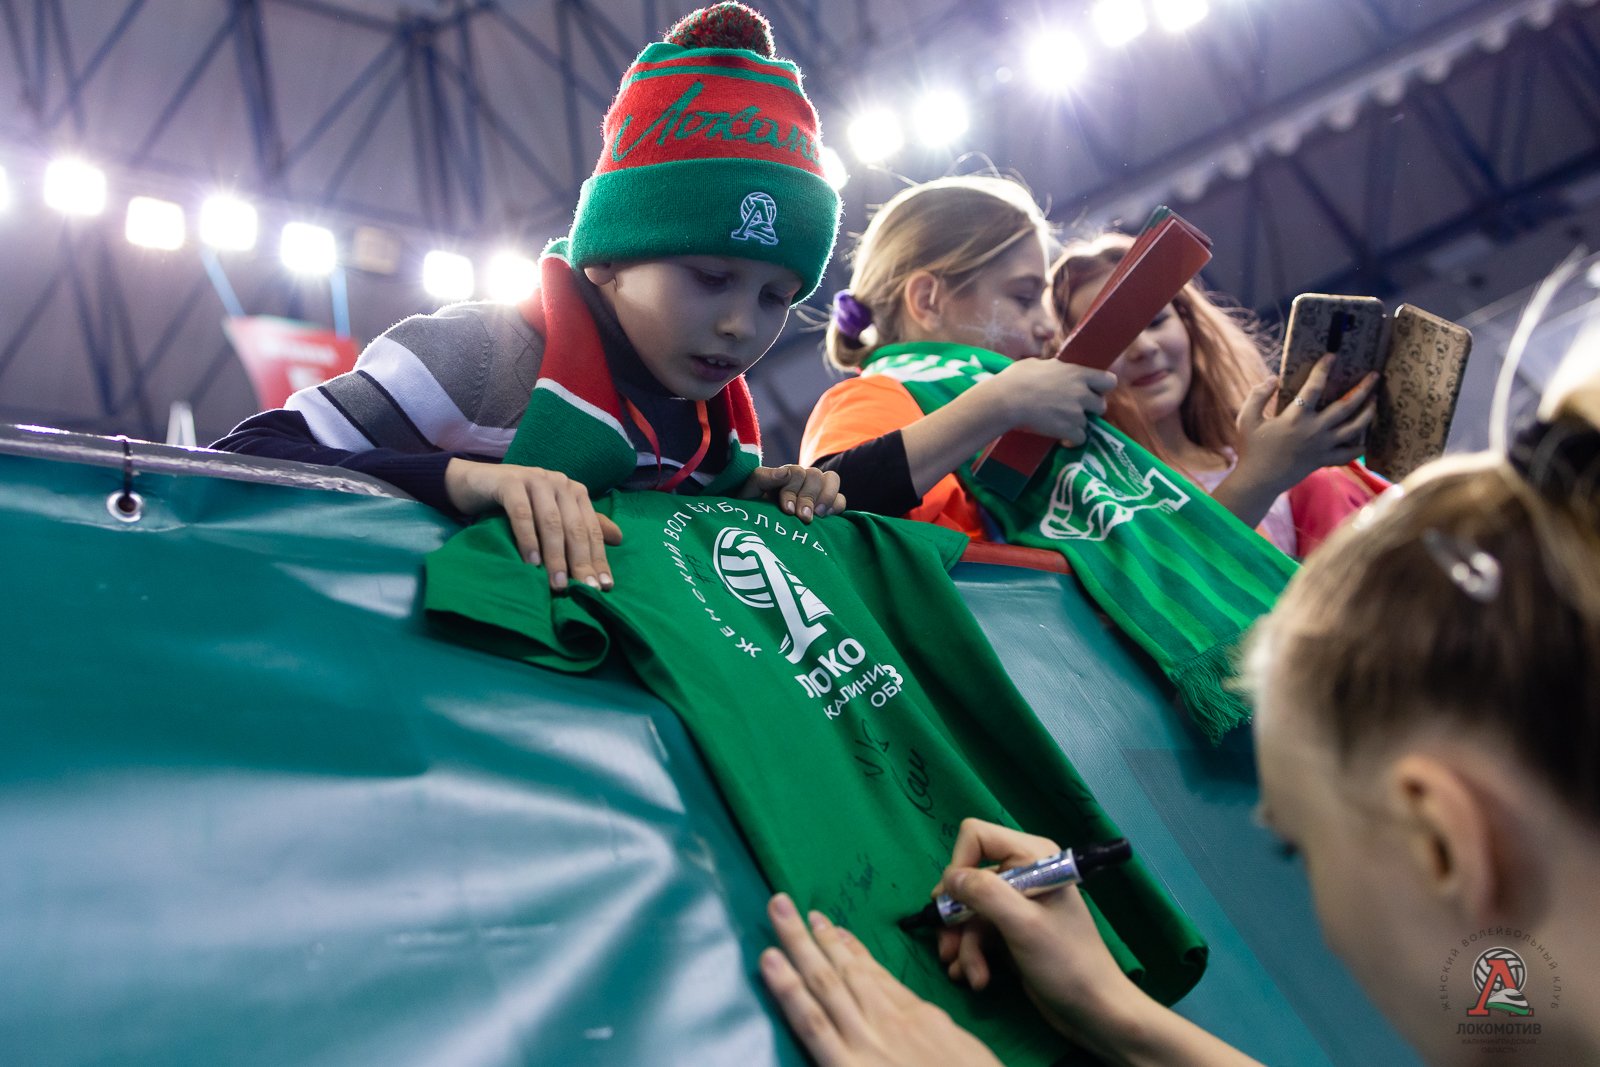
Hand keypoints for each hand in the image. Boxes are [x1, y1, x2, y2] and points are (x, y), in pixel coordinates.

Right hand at [444, 458, 621, 591]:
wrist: (477, 483)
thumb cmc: (519, 503)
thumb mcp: (553, 514)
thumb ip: (583, 525)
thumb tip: (619, 539)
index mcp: (575, 492)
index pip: (592, 529)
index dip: (599, 558)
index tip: (604, 587)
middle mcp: (560, 483)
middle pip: (575, 528)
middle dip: (581, 561)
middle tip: (584, 590)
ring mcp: (536, 479)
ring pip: (551, 522)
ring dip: (555, 556)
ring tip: (557, 584)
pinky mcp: (510, 482)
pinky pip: (522, 513)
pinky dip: (528, 538)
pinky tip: (530, 562)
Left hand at [740, 464, 846, 522]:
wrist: (755, 532)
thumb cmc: (751, 511)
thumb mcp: (749, 493)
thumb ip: (762, 477)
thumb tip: (784, 471)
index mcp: (784, 476)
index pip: (796, 472)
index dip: (793, 490)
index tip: (787, 510)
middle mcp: (802, 481)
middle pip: (815, 475)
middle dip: (809, 497)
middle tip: (803, 517)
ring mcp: (816, 493)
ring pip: (831, 480)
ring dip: (826, 497)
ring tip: (818, 515)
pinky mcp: (827, 508)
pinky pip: (840, 499)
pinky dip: (836, 506)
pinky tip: (826, 517)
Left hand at [760, 893, 1002, 1066]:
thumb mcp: (965, 1051)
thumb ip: (936, 1032)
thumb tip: (921, 1018)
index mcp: (920, 1015)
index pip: (877, 976)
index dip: (850, 951)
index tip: (833, 929)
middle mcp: (888, 1020)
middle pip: (844, 970)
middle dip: (814, 935)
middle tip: (786, 903)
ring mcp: (864, 1041)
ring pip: (823, 982)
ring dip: (797, 944)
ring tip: (776, 912)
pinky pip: (811, 1022)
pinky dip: (788, 988)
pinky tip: (770, 963)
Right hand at [933, 820, 1137, 1044]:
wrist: (1094, 1011)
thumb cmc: (1066, 962)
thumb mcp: (1024, 925)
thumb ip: (985, 894)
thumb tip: (948, 878)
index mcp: (1032, 856)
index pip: (976, 836)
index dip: (959, 865)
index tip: (954, 901)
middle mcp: (1022, 873)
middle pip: (967, 878)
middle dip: (956, 917)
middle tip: (948, 949)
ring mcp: (1016, 903)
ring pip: (968, 911)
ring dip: (964, 945)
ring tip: (969, 975)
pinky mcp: (1011, 930)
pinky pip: (977, 932)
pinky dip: (971, 955)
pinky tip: (975, 978)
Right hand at [979, 359, 1116, 445]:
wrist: (1007, 400)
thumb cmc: (1017, 378)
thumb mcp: (1039, 364)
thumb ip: (1055, 368)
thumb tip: (1054, 368)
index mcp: (1077, 373)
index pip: (1109, 380)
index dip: (1102, 387)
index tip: (1091, 390)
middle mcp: (1081, 392)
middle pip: (1101, 405)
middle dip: (1090, 409)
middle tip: (1074, 409)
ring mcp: (1076, 412)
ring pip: (1088, 423)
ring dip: (1077, 424)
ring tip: (1062, 424)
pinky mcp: (1069, 429)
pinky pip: (1080, 438)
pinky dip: (1071, 440)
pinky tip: (1062, 438)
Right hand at [1235, 355, 1377, 492]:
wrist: (1259, 480)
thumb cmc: (1251, 449)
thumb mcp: (1246, 419)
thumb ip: (1258, 396)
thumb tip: (1274, 379)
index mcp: (1296, 418)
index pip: (1314, 387)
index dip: (1323, 369)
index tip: (1332, 356)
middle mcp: (1315, 430)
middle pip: (1346, 407)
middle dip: (1363, 389)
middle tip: (1374, 376)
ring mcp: (1323, 446)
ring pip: (1354, 428)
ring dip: (1368, 412)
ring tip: (1375, 400)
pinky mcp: (1324, 460)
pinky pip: (1349, 454)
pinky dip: (1359, 447)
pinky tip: (1364, 439)